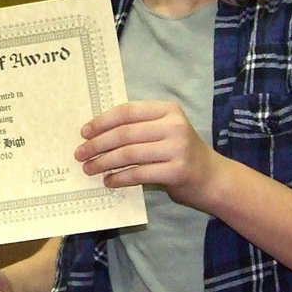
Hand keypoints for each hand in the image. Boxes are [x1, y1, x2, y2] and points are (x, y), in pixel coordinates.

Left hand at [75, 100, 221, 207]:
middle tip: (80, 153)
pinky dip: (120, 178)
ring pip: (129, 153)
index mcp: (168, 110)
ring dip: (104, 162)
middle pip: (125, 133)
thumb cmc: (180, 153)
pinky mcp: (177, 171)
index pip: (127, 111)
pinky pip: (139, 173)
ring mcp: (177, 148)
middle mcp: (174, 126)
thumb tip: (96, 133)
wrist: (212, 178)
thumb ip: (139, 127)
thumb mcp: (164, 131)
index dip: (102, 121)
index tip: (84, 132)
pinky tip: (109, 181)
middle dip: (98, 144)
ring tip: (89, 168)